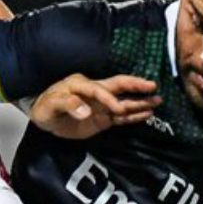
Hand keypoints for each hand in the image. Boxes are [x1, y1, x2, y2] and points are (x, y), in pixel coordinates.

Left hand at [29, 74, 158, 139]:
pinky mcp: (103, 118)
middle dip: (135, 86)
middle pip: (118, 86)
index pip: (99, 89)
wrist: (44, 118)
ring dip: (140, 102)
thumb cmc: (45, 108)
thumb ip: (68, 105)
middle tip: (153, 86)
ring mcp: (101, 105)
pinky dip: (134, 116)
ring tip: (158, 101)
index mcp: (81, 84)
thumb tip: (87, 111)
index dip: (108, 99)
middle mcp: (95, 92)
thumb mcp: (51, 106)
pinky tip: (147, 114)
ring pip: (123, 102)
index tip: (116, 109)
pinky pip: (121, 117)